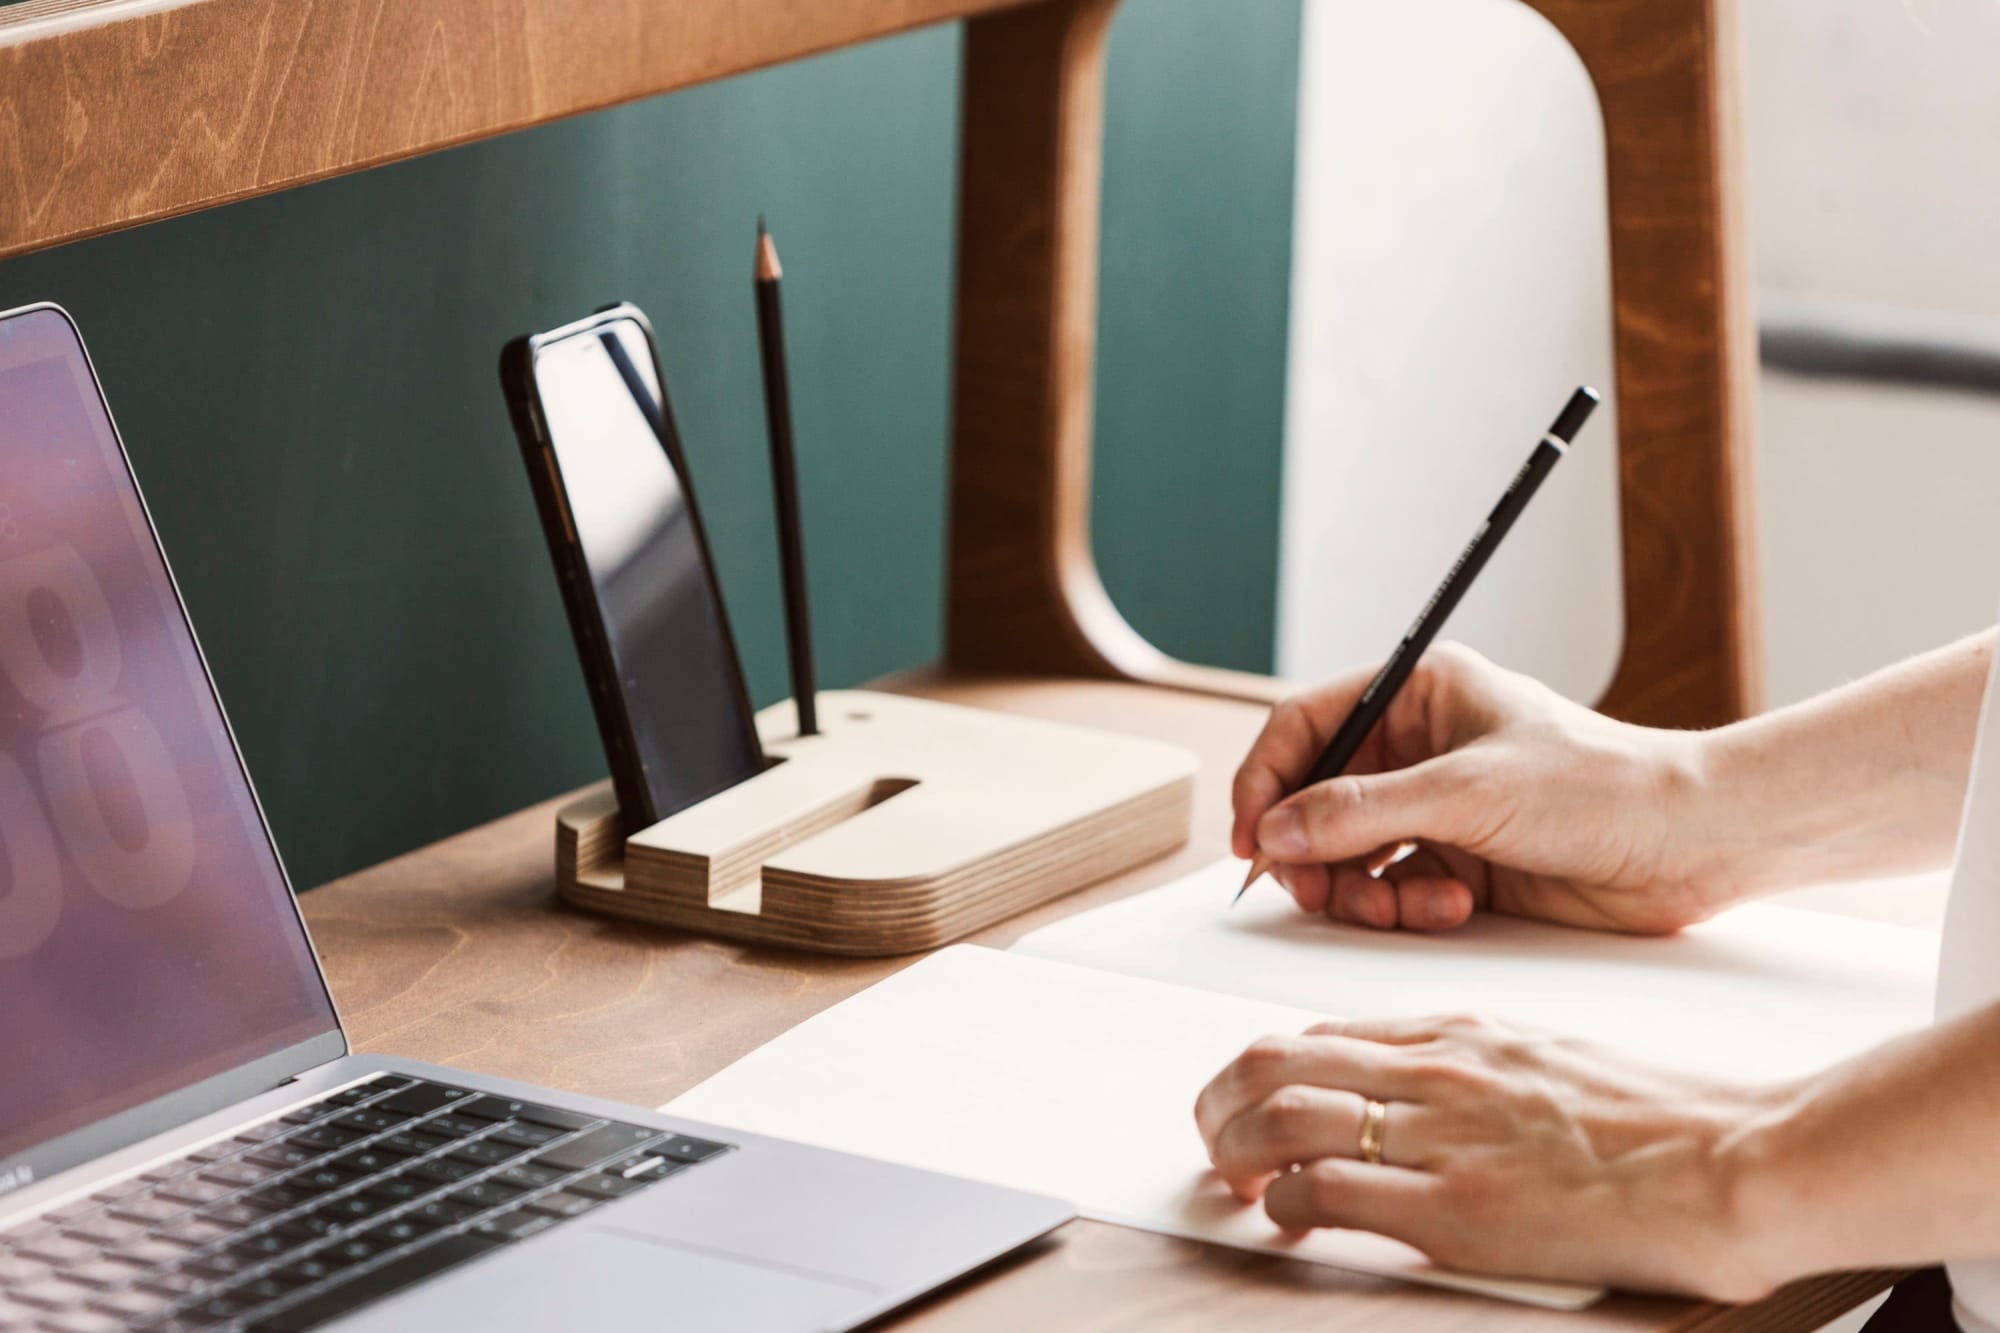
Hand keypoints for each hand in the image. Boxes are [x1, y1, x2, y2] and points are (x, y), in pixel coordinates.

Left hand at [1194, 1014, 1786, 1300]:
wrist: (1730, 1158)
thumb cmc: (1658, 1118)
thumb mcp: (1544, 1058)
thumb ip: (1469, 1069)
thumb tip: (1411, 1094)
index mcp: (1456, 1031)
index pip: (1319, 1033)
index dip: (1265, 1070)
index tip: (1253, 1105)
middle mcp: (1433, 1070)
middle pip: (1274, 1059)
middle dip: (1221, 1099)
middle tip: (1214, 1139)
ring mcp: (1441, 1135)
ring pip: (1282, 1114)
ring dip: (1233, 1149)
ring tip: (1231, 1180)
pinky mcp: (1456, 1208)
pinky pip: (1328, 1192)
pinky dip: (1284, 1206)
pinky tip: (1287, 1222)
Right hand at [1231, 643, 1732, 932]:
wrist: (1691, 845)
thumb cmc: (1601, 787)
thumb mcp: (1466, 791)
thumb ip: (1360, 811)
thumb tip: (1274, 831)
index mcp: (1419, 695)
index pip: (1305, 726)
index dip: (1265, 780)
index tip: (1251, 839)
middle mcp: (1419, 748)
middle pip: (1314, 800)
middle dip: (1311, 852)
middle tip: (1316, 892)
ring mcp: (1437, 810)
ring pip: (1347, 856)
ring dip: (1363, 890)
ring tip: (1410, 904)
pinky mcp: (1458, 864)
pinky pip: (1390, 891)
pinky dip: (1405, 908)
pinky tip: (1454, 906)